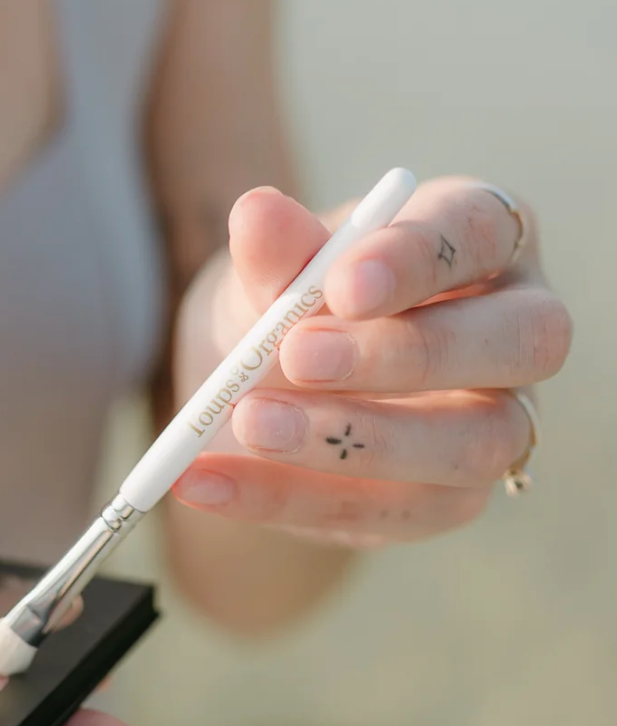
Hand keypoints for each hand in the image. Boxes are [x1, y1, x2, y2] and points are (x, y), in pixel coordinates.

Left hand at [170, 177, 571, 548]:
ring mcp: (497, 422)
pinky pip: (388, 513)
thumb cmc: (285, 301)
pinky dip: (285, 497)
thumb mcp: (266, 271)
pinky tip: (207, 479)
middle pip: (518, 340)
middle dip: (404, 353)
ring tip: (249, 422)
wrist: (257, 387)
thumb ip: (272, 251)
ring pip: (471, 444)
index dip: (418, 258)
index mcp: (479, 238)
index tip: (338, 285)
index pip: (480, 230)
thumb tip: (257, 212)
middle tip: (295, 354)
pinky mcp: (448, 499)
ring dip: (351, 440)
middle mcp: (514, 329)